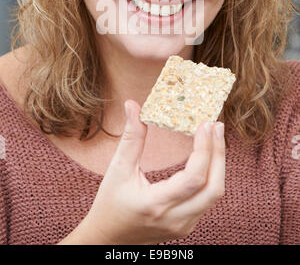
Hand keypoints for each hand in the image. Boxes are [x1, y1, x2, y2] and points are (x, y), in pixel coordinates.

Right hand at [84, 100, 224, 244]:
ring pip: (214, 195)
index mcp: (156, 204)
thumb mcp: (117, 169)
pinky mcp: (187, 225)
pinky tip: (207, 156)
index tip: (205, 124)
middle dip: (219, 154)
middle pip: (213, 189)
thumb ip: (130, 137)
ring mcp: (184, 226)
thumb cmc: (109, 204)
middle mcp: (175, 219)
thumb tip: (132, 105)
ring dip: (218, 163)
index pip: (193, 179)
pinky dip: (211, 175)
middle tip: (216, 126)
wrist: (108, 238)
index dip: (204, 150)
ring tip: (214, 136)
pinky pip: (207, 199)